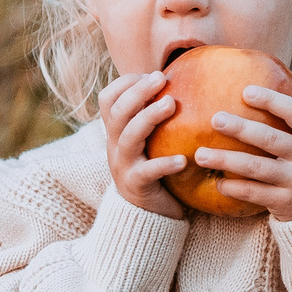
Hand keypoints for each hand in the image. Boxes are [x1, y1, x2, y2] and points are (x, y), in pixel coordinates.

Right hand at [99, 71, 187, 217]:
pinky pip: (147, 172)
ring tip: (171, 104)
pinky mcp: (136, 186)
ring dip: (149, 117)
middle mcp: (114, 146)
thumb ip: (155, 118)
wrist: (145, 215)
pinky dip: (164, 163)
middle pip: (116, 112)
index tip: (151, 75)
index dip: (126, 83)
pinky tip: (183, 159)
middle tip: (161, 78)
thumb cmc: (154, 170)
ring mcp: (123, 166)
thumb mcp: (149, 142)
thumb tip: (184, 83)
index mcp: (116, 132)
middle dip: (138, 91)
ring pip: (128, 137)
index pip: (107, 99)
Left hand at [194, 67, 291, 221]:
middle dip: (241, 128)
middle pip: (271, 139)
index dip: (272, 100)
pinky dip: (234, 188)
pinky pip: (254, 194)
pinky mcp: (285, 202)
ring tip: (200, 154)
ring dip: (226, 161)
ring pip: (256, 169)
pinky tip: (217, 182)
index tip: (245, 91)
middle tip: (215, 118)